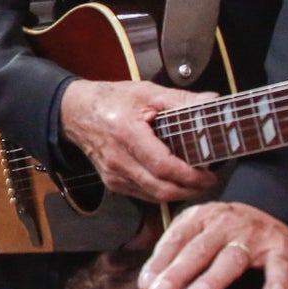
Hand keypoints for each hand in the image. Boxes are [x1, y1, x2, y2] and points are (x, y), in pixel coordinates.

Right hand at [59, 78, 218, 203]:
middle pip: (160, 188)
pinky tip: (174, 182)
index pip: (162, 166)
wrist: (76, 112)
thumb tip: (211, 101)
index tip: (208, 174)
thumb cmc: (111, 101)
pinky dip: (162, 192)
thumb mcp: (146, 92)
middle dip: (190, 189)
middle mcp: (118, 159)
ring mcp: (114, 174)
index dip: (189, 175)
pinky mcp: (113, 182)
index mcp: (127, 134)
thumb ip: (181, 99)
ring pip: (153, 196)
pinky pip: (143, 194)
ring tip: (196, 182)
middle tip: (209, 181)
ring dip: (178, 193)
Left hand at [138, 201, 287, 288]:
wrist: (275, 219)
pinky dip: (278, 280)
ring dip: (213, 278)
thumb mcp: (197, 233)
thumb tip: (147, 283)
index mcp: (200, 218)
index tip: (145, 285)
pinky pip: (280, 267)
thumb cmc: (226, 234)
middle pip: (199, 250)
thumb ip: (174, 254)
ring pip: (232, 258)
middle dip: (177, 273)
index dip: (159, 263)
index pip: (176, 240)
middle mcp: (226, 223)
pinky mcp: (282, 250)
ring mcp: (254, 236)